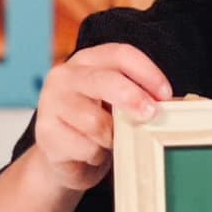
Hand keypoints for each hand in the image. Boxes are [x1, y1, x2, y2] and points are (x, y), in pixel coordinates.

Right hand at [29, 42, 175, 191]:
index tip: (165, 94)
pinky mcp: (46, 132)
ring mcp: (51, 103)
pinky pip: (86, 147)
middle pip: (106, 81)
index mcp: (87, 61)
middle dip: (134, 98)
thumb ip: (135, 97)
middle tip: (151, 114)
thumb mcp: (116, 104)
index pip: (120, 54)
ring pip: (96, 121)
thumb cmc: (95, 125)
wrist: (61, 157)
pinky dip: (97, 155)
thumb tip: (163, 106)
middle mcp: (65, 76)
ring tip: (110, 142)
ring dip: (113, 138)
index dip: (147, 72)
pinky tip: (91, 153)